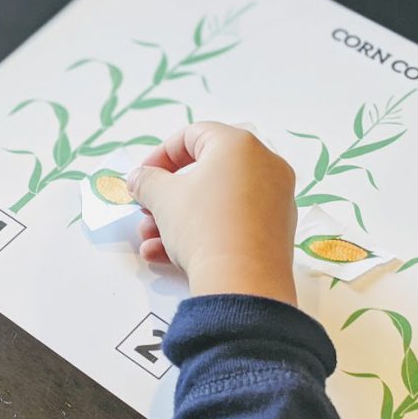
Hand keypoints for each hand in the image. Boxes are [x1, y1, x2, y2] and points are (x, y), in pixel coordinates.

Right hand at [128, 122, 297, 305]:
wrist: (243, 283)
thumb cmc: (203, 226)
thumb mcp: (162, 198)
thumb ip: (146, 181)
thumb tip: (140, 178)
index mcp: (239, 145)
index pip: (193, 135)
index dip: (160, 155)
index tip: (142, 177)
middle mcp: (265, 166)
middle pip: (206, 173)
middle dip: (167, 195)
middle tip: (146, 211)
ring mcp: (275, 200)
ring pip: (217, 203)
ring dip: (178, 220)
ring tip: (150, 241)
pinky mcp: (277, 233)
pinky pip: (233, 224)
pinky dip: (203, 234)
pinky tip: (168, 256)